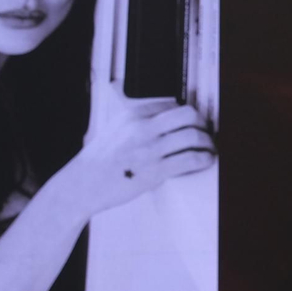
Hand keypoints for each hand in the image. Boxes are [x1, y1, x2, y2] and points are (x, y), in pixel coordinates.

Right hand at [67, 102, 216, 214]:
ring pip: (193, 136)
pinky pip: (190, 159)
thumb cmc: (98, 162)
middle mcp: (142, 128)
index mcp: (132, 115)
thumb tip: (163, 121)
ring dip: (208, 143)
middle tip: (206, 132)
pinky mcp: (155, 171)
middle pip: (188, 115)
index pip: (172, 106)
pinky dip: (204, 159)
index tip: (195, 122)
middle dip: (203, 123)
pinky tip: (206, 161)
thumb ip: (137, 123)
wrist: (81, 185)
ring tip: (209, 149)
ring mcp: (149, 149)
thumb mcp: (115, 130)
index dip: (188, 115)